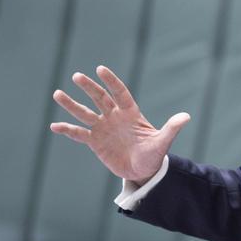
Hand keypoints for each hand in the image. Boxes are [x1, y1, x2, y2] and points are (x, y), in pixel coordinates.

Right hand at [50, 65, 189, 184]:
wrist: (143, 171)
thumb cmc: (154, 154)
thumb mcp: (163, 142)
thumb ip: (171, 128)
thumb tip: (186, 117)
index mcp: (130, 113)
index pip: (119, 93)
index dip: (111, 81)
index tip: (100, 69)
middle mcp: (114, 116)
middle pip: (100, 98)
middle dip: (89, 87)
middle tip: (77, 76)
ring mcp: (103, 128)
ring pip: (85, 112)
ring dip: (72, 104)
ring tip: (57, 93)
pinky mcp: (95, 142)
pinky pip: (79, 133)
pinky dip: (67, 129)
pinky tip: (54, 125)